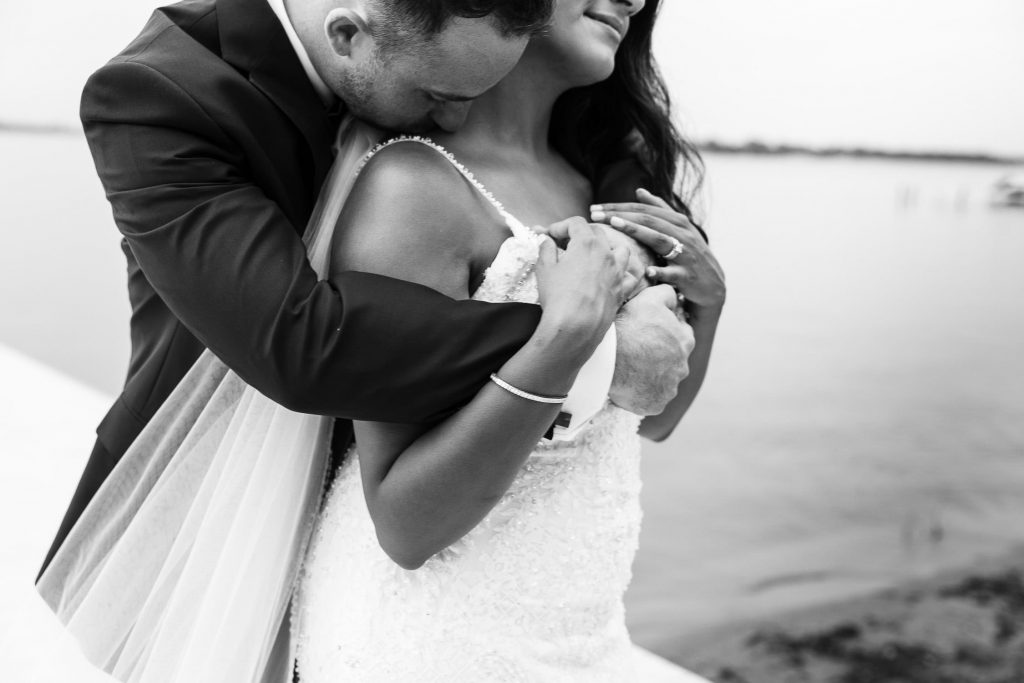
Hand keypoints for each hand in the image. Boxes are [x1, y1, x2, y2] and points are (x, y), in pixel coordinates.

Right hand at [534, 218, 632, 351]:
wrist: (575, 327)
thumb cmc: (558, 297)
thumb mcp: (544, 269)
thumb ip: (546, 249)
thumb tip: (547, 241)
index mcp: (587, 244)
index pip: (575, 223)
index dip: (560, 226)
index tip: (550, 235)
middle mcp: (606, 254)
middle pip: (597, 233)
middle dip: (581, 234)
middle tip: (565, 244)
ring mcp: (618, 272)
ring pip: (621, 249)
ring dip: (608, 248)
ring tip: (596, 255)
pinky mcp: (622, 290)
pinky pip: (630, 275)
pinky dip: (623, 272)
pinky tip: (614, 275)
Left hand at [592, 189, 725, 308]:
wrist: (713, 285)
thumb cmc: (690, 255)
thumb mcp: (678, 230)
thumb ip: (660, 209)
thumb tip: (639, 190)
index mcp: (677, 222)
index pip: (643, 210)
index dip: (618, 207)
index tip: (595, 207)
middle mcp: (682, 234)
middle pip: (648, 220)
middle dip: (620, 215)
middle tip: (595, 214)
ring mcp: (685, 255)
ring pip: (659, 239)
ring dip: (637, 231)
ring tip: (616, 225)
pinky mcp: (687, 276)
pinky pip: (672, 273)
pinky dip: (660, 272)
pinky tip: (646, 272)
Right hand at [609, 285, 695, 415]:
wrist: (609, 359)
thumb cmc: (630, 327)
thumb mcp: (650, 299)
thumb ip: (667, 294)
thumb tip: (675, 296)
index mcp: (685, 343)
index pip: (682, 337)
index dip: (666, 333)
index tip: (649, 333)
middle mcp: (682, 368)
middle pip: (672, 362)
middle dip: (659, 358)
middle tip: (637, 352)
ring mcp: (669, 389)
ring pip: (662, 382)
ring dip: (650, 377)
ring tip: (629, 369)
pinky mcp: (655, 405)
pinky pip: (651, 400)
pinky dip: (642, 395)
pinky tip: (629, 386)